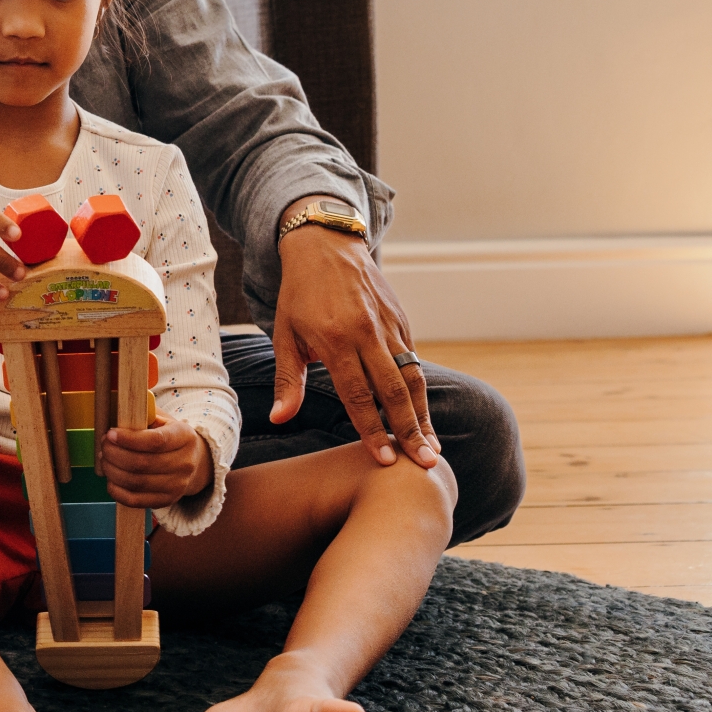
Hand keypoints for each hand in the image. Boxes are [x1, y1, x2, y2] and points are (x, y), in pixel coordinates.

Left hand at [99, 413, 211, 506]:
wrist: (192, 461)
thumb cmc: (168, 436)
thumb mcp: (161, 420)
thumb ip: (142, 416)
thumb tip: (117, 418)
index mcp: (185, 437)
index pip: (155, 441)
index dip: (129, 439)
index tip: (110, 434)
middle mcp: (185, 463)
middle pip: (143, 463)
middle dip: (115, 454)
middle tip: (104, 446)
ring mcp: (177, 485)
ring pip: (137, 482)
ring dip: (113, 471)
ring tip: (105, 460)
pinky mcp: (167, 501)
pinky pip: (136, 500)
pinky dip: (117, 491)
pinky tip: (110, 480)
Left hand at [269, 202, 436, 467]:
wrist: (326, 245)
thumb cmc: (299, 295)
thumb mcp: (285, 335)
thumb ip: (289, 380)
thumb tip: (279, 419)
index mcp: (335, 340)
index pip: (357, 394)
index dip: (371, 430)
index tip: (383, 460)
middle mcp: (367, 334)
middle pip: (393, 391)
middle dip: (409, 431)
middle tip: (424, 465)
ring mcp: (388, 326)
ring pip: (411, 377)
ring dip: (423, 414)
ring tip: (433, 447)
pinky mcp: (400, 319)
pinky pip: (413, 358)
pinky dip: (420, 389)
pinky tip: (424, 415)